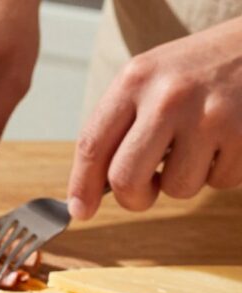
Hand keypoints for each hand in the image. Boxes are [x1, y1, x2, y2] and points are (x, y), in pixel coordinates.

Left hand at [67, 17, 241, 219]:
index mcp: (134, 81)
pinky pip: (219, 182)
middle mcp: (167, 97)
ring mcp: (208, 116)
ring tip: (198, 146)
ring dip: (184, 180)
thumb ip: (119, 126)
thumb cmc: (199, 69)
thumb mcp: (151, 79)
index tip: (80, 210)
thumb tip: (88, 191)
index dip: (81, 186)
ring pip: (176, 188)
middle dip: (133, 198)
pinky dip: (220, 172)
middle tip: (144, 192)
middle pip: (126, 179)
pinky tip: (226, 141)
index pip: (92, 145)